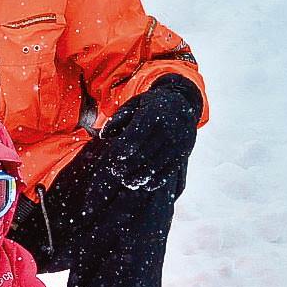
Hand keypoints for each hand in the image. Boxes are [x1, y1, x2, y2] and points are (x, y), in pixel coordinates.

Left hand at [101, 75, 201, 189]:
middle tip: (116, 173)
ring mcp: (178, 141)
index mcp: (152, 114)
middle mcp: (168, 128)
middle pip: (144, 153)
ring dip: (140, 176)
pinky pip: (170, 169)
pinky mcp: (184, 152)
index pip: (134, 137)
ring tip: (127, 181)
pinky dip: (157, 180)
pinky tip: (144, 184)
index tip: (112, 159)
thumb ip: (117, 119)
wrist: (182, 101)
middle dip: (128, 166)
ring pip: (157, 164)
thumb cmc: (149, 105)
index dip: (121, 150)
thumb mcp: (133, 105)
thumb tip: (102, 135)